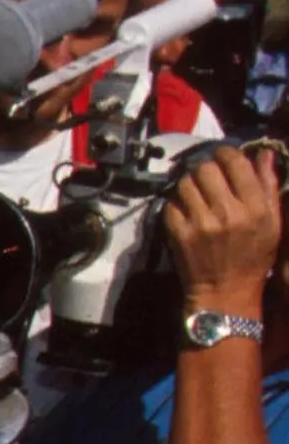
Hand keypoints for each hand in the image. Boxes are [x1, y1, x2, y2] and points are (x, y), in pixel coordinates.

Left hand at [165, 145, 282, 317]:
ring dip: (190, 184)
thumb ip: (268, 185)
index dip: (226, 152)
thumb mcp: (272, 222)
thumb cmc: (253, 256)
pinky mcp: (178, 233)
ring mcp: (200, 223)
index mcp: (254, 207)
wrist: (225, 291)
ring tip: (198, 193)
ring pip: (185, 183)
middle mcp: (227, 212)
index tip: (224, 155)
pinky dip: (177, 203)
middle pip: (206, 168)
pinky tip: (187, 210)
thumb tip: (264, 153)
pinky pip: (170, 203)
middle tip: (210, 177)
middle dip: (207, 168)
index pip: (235, 162)